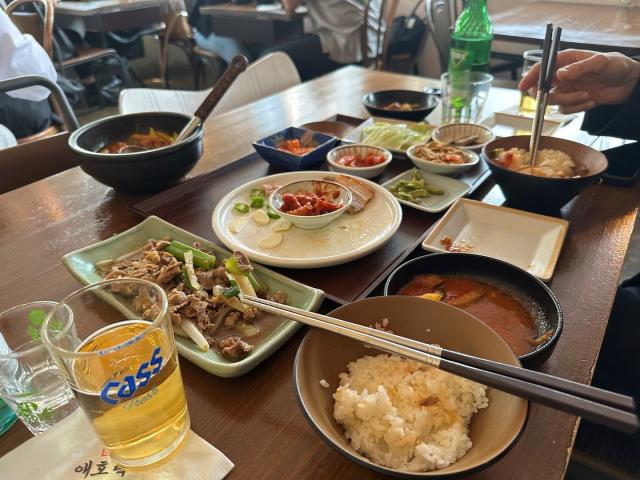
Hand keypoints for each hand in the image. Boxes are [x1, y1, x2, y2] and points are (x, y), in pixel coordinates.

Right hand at [518, 49, 639, 113]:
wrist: (628, 83)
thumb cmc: (616, 66)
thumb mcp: (600, 62)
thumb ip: (579, 68)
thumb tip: (559, 74)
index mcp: (565, 61)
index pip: (541, 68)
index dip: (529, 77)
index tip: (522, 87)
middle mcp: (561, 75)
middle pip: (541, 89)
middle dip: (550, 96)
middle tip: (563, 97)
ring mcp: (566, 89)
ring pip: (554, 102)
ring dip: (571, 102)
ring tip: (588, 96)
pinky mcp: (572, 101)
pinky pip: (565, 110)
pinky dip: (577, 108)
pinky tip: (591, 102)